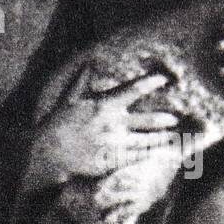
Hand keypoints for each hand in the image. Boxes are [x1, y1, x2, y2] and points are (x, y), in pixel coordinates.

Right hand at [24, 68, 178, 190]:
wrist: (48, 153)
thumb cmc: (57, 124)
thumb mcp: (68, 99)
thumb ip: (81, 81)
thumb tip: (88, 63)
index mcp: (104, 105)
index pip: (133, 90)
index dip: (150, 83)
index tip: (164, 79)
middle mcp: (112, 124)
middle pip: (147, 120)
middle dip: (163, 119)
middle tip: (175, 119)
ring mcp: (113, 143)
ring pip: (145, 141)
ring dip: (161, 139)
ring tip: (173, 138)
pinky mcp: (111, 160)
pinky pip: (135, 157)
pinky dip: (149, 155)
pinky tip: (158, 153)